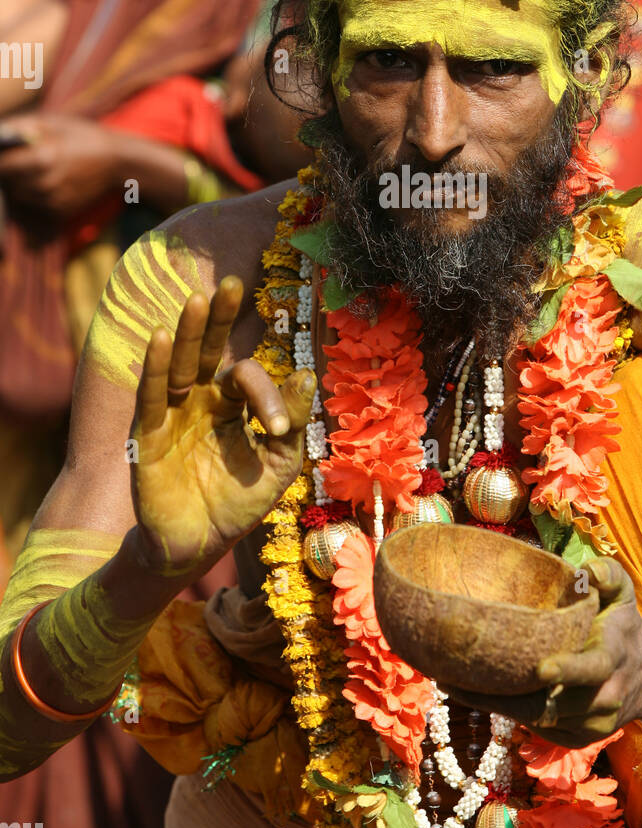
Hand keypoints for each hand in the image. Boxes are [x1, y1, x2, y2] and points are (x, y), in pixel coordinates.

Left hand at [0, 114, 121, 217]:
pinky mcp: (59, 212)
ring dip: (17, 184)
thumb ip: (20, 126)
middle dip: (5, 173)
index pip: (1, 166)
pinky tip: (43, 180)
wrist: (117, 163)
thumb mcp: (54, 123)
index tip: (0, 153)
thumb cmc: (84, 137)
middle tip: (12, 161)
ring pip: (19, 195)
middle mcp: (46, 184)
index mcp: (43, 158)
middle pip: (8, 183)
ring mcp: (53, 201)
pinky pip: (34, 204)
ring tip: (29, 169)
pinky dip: (32, 194)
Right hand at [130, 276, 315, 578]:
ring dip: (189, 332)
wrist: (198, 545)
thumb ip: (290, 419)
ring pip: (180, 364)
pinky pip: (152, 395)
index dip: (267, 393)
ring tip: (198, 300)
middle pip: (209, 350)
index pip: (247, 378)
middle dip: (219, 317)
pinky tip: (162, 337)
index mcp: (230, 404)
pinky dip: (157, 366)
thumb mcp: (277, 462)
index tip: (279, 428)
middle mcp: (199, 400)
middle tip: (233, 282)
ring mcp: (172, 414)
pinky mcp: (149, 435)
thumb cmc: (237, 502)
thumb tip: (307, 372)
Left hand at [448, 558, 641, 747]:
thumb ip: (610, 575)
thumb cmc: (622, 625)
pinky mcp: (572, 738)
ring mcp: (587, 726)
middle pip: (551, 704)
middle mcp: (601, 701)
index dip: (568, 671)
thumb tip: (589, 569)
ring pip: (535, 719)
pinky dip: (503, 712)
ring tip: (449, 682)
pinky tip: (469, 693)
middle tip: (457, 677)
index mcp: (612, 661)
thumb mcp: (623, 594)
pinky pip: (534, 727)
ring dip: (494, 704)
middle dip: (505, 696)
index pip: (592, 670)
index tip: (540, 668)